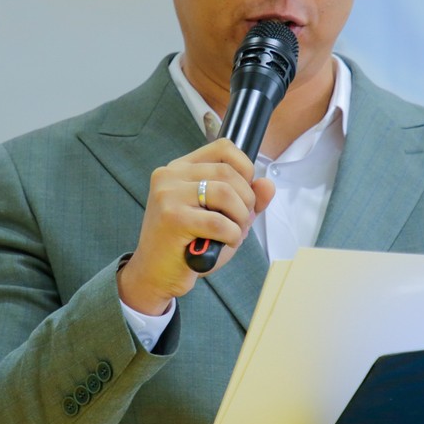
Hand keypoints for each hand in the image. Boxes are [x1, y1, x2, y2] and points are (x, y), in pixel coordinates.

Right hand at [117, 138, 275, 315]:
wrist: (155, 275)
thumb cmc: (187, 245)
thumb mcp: (221, 217)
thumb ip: (245, 199)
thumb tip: (267, 184)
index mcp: (180, 168)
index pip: (223, 147)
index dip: (245, 167)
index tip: (245, 192)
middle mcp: (170, 175)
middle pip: (228, 172)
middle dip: (246, 200)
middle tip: (240, 221)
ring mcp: (168, 195)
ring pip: (226, 193)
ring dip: (240, 218)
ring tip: (233, 233)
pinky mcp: (172, 218)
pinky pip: (219, 222)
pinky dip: (231, 235)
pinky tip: (223, 243)